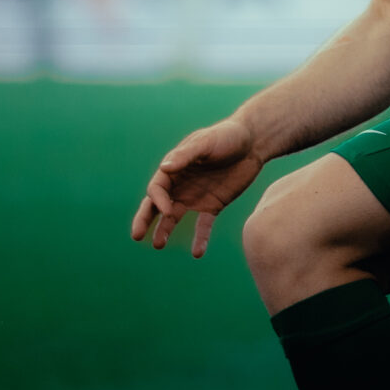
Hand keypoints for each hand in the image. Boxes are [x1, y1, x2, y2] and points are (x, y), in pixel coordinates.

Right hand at [131, 116, 263, 257]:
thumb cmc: (227, 136)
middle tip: (136, 235)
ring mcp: (195, 196)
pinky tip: (198, 253)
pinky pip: (203, 226)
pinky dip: (200, 239)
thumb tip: (164, 168)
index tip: (167, 210)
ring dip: (165, 230)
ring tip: (158, 245)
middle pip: (156, 204)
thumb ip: (186, 155)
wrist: (253, 143)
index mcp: (174, 167)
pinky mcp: (213, 205)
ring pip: (174, 218)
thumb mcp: (206, 143)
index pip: (157, 189)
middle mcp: (180, 184)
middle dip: (145, 219)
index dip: (158, 201)